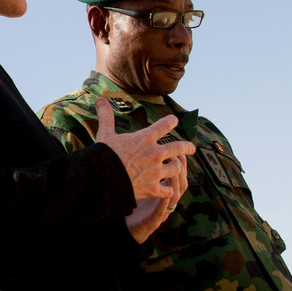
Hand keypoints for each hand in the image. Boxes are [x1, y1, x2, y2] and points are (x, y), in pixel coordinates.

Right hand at [95, 97, 192, 212]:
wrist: (103, 178)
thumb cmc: (104, 155)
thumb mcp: (105, 133)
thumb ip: (106, 116)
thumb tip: (99, 99)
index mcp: (146, 138)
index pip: (164, 125)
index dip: (171, 121)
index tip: (174, 120)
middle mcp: (155, 154)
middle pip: (179, 148)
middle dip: (187, 147)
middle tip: (192, 148)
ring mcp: (156, 172)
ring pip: (176, 168)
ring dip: (176, 168)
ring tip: (177, 168)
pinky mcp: (153, 188)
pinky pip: (168, 190)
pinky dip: (168, 191)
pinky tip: (167, 191)